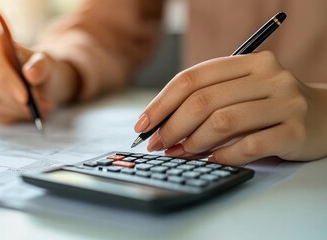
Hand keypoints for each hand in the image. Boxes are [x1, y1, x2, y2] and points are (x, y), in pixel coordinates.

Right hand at [0, 33, 78, 123]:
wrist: (39, 78)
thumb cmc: (39, 66)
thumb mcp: (46, 61)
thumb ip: (41, 65)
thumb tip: (31, 74)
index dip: (5, 81)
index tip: (24, 97)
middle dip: (15, 100)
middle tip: (42, 107)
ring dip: (19, 110)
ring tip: (43, 107)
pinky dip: (16, 115)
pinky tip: (31, 111)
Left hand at [134, 51, 326, 164]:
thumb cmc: (271, 107)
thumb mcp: (241, 93)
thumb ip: (207, 101)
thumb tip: (158, 127)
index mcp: (248, 63)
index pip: (192, 78)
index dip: (161, 103)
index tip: (143, 125)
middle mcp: (268, 77)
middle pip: (203, 100)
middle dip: (172, 126)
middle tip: (158, 145)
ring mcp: (285, 102)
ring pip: (223, 121)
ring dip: (195, 141)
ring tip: (183, 153)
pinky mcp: (296, 130)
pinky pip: (250, 145)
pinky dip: (224, 155)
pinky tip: (213, 159)